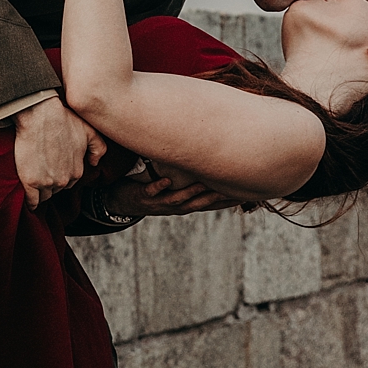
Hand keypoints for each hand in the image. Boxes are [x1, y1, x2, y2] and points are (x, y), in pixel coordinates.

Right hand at [13, 94, 105, 209]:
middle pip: (56, 189)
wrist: (40, 114)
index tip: (52, 169)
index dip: (60, 176)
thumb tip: (94, 163)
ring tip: (33, 181)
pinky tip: (27, 197)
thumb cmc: (63, 119)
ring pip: (44, 195)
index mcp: (76, 171)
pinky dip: (29, 201)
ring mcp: (46, 182)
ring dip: (39, 191)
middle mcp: (63, 180)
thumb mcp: (88, 131)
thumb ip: (98, 148)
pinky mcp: (30, 181)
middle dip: (50, 183)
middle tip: (42, 171)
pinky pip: (31, 201)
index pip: (68, 182)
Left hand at [107, 176, 235, 218]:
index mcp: (185, 203)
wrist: (122, 201)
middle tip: (232, 190)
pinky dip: (158, 186)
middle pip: (199, 203)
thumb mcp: (175, 186)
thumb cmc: (152, 190)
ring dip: (190, 192)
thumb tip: (208, 162)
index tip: (245, 193)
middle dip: (215, 197)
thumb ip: (192, 177)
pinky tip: (165, 180)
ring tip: (203, 183)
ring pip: (177, 198)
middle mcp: (175, 205)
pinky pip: (151, 191)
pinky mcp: (142, 196)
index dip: (227, 199)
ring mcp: (158, 202)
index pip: (210, 203)